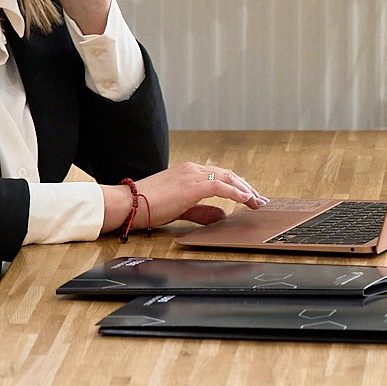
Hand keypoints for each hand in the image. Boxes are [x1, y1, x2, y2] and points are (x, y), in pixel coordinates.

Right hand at [102, 161, 266, 232]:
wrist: (127, 203)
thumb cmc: (148, 206)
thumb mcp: (181, 209)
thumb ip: (202, 211)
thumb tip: (222, 215)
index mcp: (188, 172)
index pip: (220, 175)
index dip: (238, 185)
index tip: (251, 197)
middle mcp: (192, 170)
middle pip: (228, 174)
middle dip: (246, 187)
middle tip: (260, 200)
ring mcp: (191, 176)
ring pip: (227, 178)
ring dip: (245, 190)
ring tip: (257, 202)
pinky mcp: (190, 186)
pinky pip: (219, 186)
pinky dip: (235, 192)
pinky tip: (245, 199)